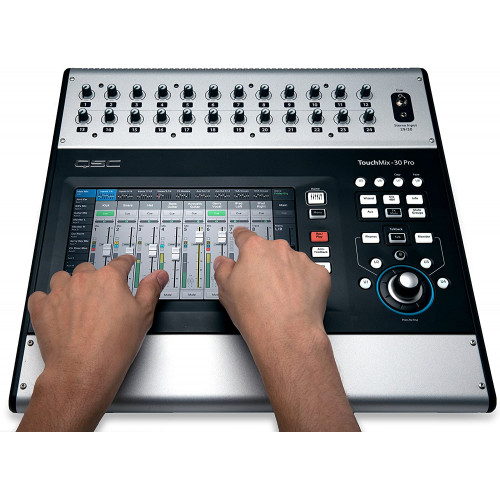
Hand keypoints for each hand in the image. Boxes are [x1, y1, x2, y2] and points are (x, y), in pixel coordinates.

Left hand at [18, 255, 167, 430]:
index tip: (127, 263)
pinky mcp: (42, 308)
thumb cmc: (112, 347)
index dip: (126, 263)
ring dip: (69, 286)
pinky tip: (56, 311)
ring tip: (77, 303)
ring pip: (62, 278)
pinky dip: (47, 301)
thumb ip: (151, 290)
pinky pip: (40, 295)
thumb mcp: (143, 315)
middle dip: (95, 279)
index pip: (120, 262)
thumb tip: (158, 276)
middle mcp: (83, 280)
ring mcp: (60, 292)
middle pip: (89, 268)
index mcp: (109, 279)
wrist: (84, 371)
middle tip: (101, 297)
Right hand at [213, 227, 330, 357]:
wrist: (285, 334)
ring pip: (292, 262)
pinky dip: (305, 284)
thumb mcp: (225, 290)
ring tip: (281, 296)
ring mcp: (301, 261)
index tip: (241, 236)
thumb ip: (223, 270)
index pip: (245, 236)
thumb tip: (223, 263)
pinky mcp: (319, 274)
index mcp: (255, 249)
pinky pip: (311, 274)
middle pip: (271, 251)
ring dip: (287, 273)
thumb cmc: (256, 314)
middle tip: (262, 285)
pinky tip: (297, 299)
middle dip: (267, 263)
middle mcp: (280, 250)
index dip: (241, 237)